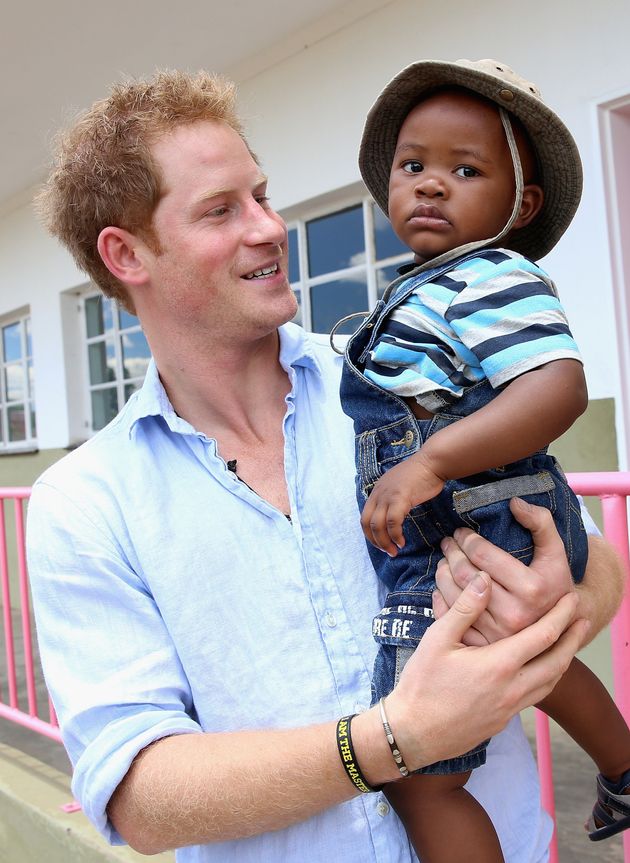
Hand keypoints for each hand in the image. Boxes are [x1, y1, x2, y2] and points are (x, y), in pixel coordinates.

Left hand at [361, 454, 444, 555]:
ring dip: (384, 542)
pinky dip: (395, 535)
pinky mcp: (400, 497)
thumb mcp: (399, 486)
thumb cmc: (421, 475)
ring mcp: (388, 495)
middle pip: (367, 523)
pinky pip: (392, 522)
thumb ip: (392, 498)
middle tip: (387, 551)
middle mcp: (378, 493)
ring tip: (394, 550)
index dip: (370, 534)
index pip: (365, 516)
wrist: (432, 462)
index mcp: (377, 491)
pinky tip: (401, 541)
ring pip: (377, 525)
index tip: (381, 543)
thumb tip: (392, 516)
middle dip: (375, 541)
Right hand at [383, 571, 587, 770]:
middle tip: (583, 619)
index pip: (542, 636)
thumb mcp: (437, 639)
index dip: (561, 615)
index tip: (572, 599)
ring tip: (567, 643)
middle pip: (557, 662)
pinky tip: (538, 670)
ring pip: (549, 683)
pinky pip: (535, 696)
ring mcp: (510, 708)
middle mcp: (512, 689)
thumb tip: (484, 579)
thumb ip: (464, 608)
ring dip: (563, 660)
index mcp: (499, 665)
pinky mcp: (503, 721)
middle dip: (573, 638)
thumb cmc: (422, 684)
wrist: (413, 733)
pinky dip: (546, 678)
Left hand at [432, 497, 574, 644]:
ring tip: (444, 560)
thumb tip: (515, 503)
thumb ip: (541, 523)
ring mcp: (496, 634)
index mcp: (531, 588)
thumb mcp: (556, 552)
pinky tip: (442, 584)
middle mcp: (514, 614)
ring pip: (453, 595)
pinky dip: (440, 597)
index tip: (461, 532)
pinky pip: (449, 617)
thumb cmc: (554, 584)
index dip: (467, 539)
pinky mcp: (483, 645)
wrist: (560, 627)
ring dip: (442, 572)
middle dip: (452, 553)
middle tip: (448, 543)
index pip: (483, 555)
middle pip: (466, 575)